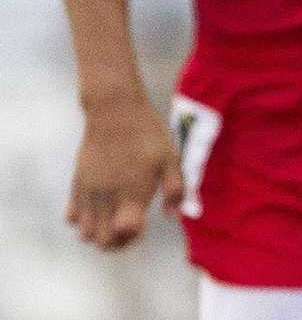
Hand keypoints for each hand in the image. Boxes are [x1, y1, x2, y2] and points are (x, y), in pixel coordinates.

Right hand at [67, 96, 182, 249]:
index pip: (124, 233)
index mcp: (131, 193)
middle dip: (117, 243)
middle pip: (101, 241)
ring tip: (115, 219)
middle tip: (131, 229)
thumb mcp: (171, 159)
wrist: (114, 112)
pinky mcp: (77, 185)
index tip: (143, 225)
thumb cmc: (148, 135)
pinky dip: (82, 221)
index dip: (134, 236)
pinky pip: (71, 217)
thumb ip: (175, 190)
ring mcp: (88, 193)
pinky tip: (99, 207)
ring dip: (99, 234)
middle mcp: (106, 198)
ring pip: (84, 233)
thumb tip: (173, 216)